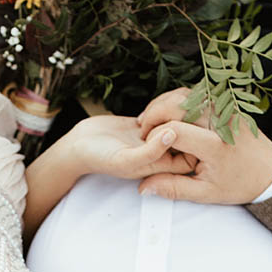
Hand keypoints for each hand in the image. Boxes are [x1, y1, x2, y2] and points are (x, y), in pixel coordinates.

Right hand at [65, 114, 194, 182]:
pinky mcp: (146, 123)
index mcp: (161, 166)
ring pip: (178, 121)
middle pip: (188, 137)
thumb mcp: (125, 160)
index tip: (184, 126)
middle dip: (186, 122)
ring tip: (164, 108)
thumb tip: (173, 134)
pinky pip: (164, 112)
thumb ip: (150, 152)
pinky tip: (153, 105)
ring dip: (174, 111)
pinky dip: (163, 105)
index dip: (192, 140)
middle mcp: (161, 153)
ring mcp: (154, 137)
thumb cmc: (99, 158)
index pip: (191, 156)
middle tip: (178, 111)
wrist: (78, 145)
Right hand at [136, 88, 271, 203]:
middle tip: (143, 130)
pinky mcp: (226, 101)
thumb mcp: (206, 193)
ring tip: (152, 121)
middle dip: (153, 113)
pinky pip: (196, 93)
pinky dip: (177, 100)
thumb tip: (144, 188)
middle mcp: (222, 120)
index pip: (175, 130)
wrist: (270, 170)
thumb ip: (174, 189)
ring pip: (185, 93)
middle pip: (177, 103)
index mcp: (216, 145)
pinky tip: (169, 115)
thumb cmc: (240, 183)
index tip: (147, 146)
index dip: (154, 136)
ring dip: (163, 103)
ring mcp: (226, 106)